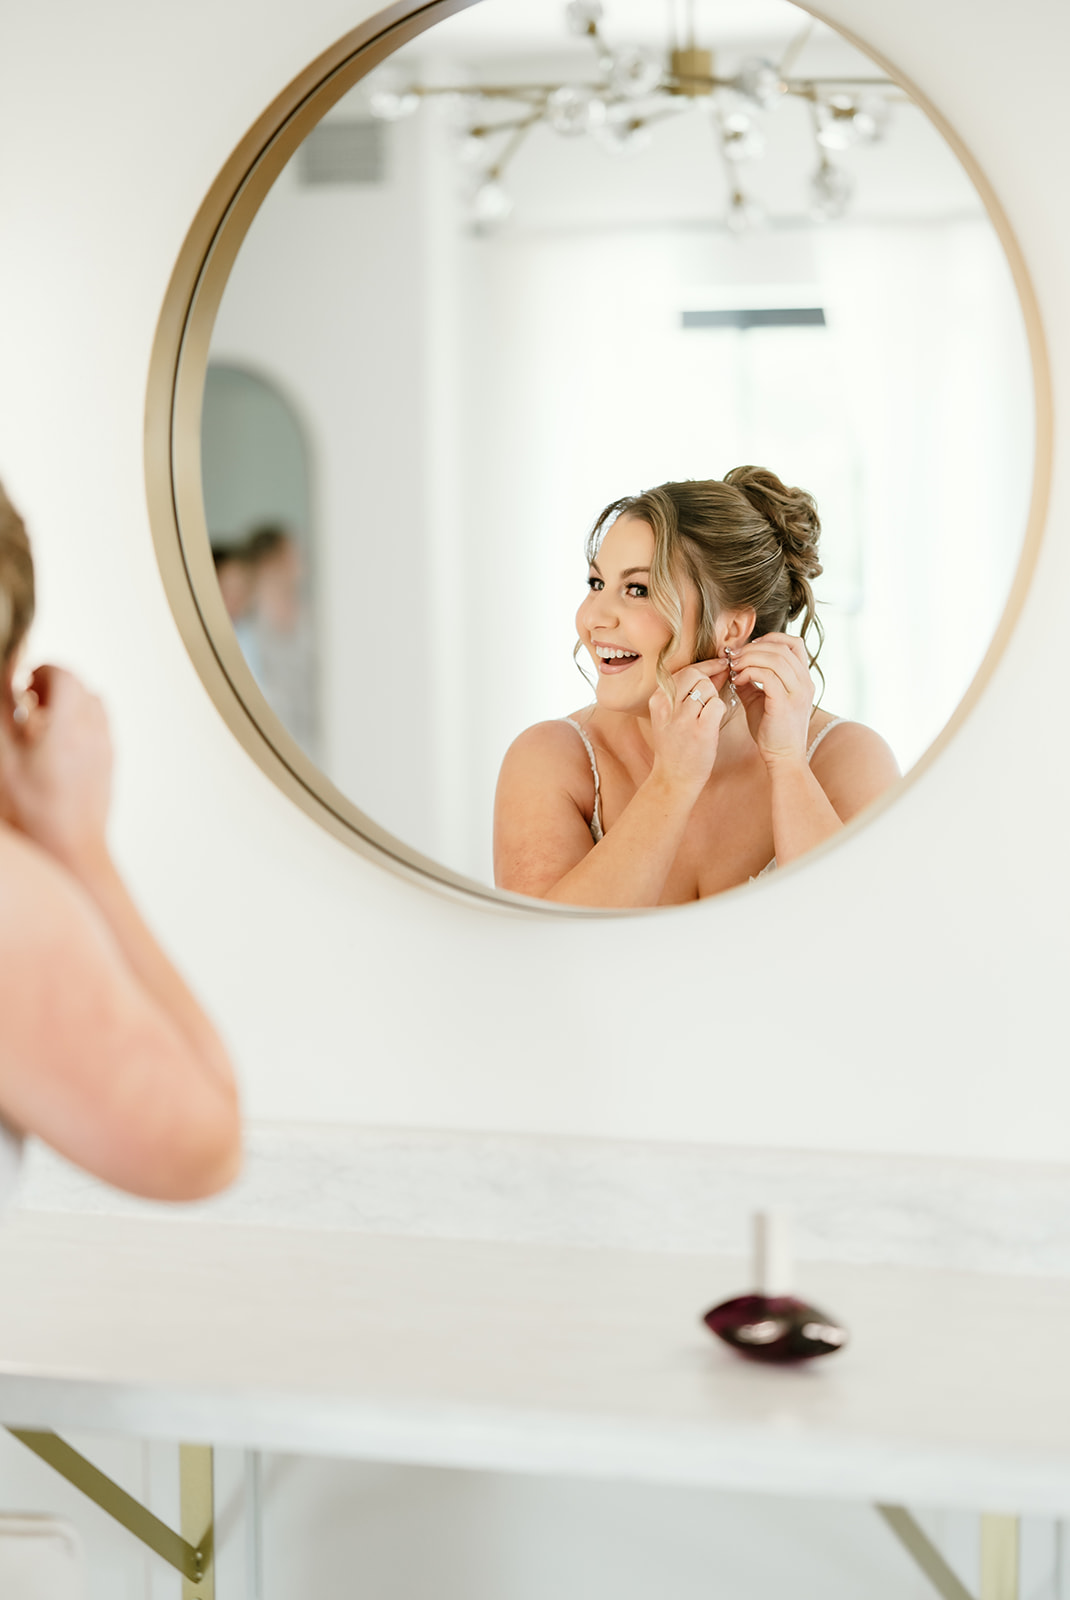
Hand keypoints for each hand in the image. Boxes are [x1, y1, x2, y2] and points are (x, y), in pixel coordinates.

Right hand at [0, 665, 112, 869]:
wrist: (71, 849)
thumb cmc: (34, 811)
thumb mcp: (6, 760)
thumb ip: (5, 713)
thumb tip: (8, 677)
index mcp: (68, 727)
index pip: (64, 675)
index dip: (41, 671)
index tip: (22, 683)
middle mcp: (94, 733)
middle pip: (81, 687)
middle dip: (52, 686)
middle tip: (27, 703)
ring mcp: (106, 748)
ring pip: (94, 705)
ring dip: (69, 703)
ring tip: (41, 723)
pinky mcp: (109, 763)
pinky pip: (100, 727)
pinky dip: (80, 722)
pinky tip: (56, 745)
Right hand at [648, 659, 730, 792]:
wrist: (674, 778)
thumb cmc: (676, 746)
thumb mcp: (672, 715)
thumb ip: (690, 691)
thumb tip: (716, 668)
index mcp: (657, 700)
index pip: (684, 670)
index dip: (705, 666)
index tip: (719, 664)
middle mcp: (667, 706)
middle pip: (697, 675)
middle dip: (709, 683)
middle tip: (710, 699)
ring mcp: (683, 718)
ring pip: (708, 689)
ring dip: (713, 699)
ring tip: (705, 717)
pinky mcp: (700, 730)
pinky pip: (717, 704)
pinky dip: (719, 711)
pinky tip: (712, 724)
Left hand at [726, 634, 814, 768]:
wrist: (782, 757)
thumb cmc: (771, 731)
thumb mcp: (760, 700)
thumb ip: (751, 681)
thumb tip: (734, 667)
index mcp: (802, 679)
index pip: (794, 643)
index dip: (771, 639)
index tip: (750, 648)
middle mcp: (805, 682)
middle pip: (781, 647)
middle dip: (753, 648)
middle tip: (734, 658)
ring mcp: (797, 692)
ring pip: (774, 658)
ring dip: (749, 659)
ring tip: (734, 668)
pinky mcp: (785, 703)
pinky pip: (767, 675)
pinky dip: (749, 672)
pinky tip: (738, 681)